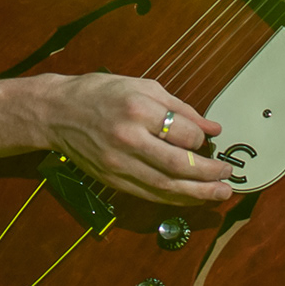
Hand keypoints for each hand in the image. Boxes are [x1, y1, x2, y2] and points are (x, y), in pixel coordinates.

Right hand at [32, 73, 233, 205]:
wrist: (56, 113)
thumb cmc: (100, 93)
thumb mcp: (142, 86)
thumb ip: (180, 108)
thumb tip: (213, 127)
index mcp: (138, 108)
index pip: (183, 133)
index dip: (202, 140)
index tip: (209, 140)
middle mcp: (128, 138)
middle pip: (178, 165)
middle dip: (209, 174)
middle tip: (228, 176)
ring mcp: (118, 163)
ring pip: (165, 186)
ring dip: (197, 194)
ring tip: (220, 194)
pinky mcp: (112, 180)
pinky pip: (149, 194)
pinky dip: (174, 198)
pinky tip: (191, 197)